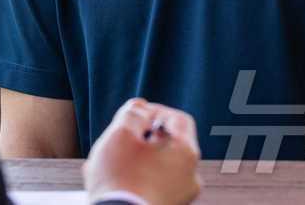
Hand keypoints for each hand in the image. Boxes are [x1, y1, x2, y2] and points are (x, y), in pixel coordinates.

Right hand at [84, 99, 200, 204]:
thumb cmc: (121, 179)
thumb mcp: (121, 133)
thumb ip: (134, 113)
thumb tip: (141, 108)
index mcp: (186, 152)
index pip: (177, 119)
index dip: (155, 111)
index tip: (134, 116)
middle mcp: (191, 175)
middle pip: (168, 144)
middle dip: (142, 138)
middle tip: (121, 140)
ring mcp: (182, 196)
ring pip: (159, 166)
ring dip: (138, 160)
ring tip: (112, 164)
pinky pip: (154, 186)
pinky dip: (139, 180)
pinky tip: (116, 183)